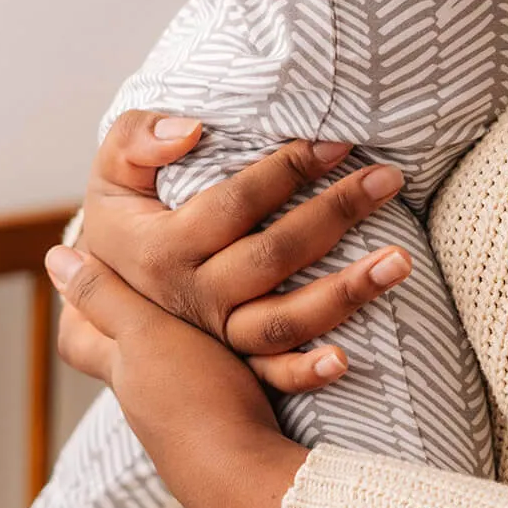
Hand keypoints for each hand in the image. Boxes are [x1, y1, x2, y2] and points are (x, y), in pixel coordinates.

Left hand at [47, 244, 306, 507]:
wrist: (245, 476)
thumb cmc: (193, 401)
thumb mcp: (146, 335)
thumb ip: (106, 297)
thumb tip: (54, 256)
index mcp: (120, 367)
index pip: (77, 336)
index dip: (78, 302)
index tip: (87, 263)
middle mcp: (143, 394)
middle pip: (117, 353)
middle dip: (126, 314)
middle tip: (145, 272)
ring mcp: (179, 414)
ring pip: (166, 366)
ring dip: (181, 333)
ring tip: (208, 292)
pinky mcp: (219, 422)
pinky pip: (206, 383)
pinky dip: (219, 356)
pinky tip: (245, 338)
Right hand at [79, 110, 414, 391]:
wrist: (107, 290)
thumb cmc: (124, 212)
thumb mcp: (114, 168)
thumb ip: (138, 138)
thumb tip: (192, 130)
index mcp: (161, 247)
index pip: (234, 204)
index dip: (287, 170)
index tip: (337, 142)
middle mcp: (190, 296)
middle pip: (272, 255)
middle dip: (335, 213)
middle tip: (389, 178)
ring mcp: (214, 337)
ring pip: (282, 320)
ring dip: (346, 292)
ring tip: (401, 259)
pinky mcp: (232, 369)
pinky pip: (271, 377)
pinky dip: (306, 372)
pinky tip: (347, 357)